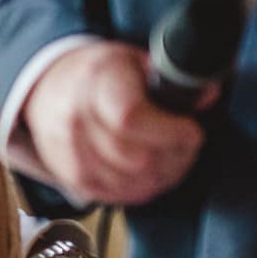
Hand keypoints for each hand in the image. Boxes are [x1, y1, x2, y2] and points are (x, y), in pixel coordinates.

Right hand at [20, 41, 209, 204]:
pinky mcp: (71, 176)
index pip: (129, 118)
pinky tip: (152, 174)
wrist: (49, 90)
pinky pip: (116, 196)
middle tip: (186, 146)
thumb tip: (207, 96)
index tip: (191, 130)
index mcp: (95, 81)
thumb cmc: (101, 76)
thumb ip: (173, 79)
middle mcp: (74, 117)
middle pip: (136, 158)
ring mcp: (69, 151)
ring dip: (162, 176)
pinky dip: (142, 189)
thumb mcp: (136, 62)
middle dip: (174, 157)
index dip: (170, 132)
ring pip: (130, 182)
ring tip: (172, 159)